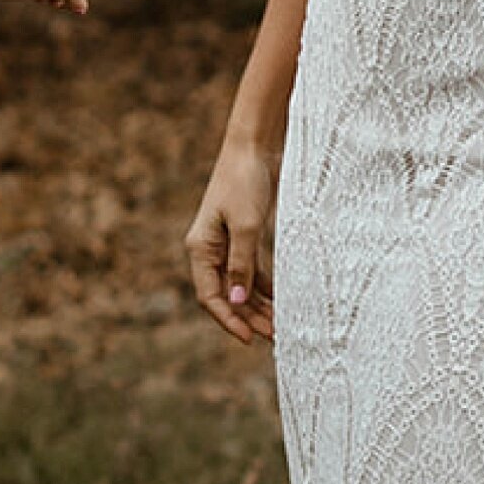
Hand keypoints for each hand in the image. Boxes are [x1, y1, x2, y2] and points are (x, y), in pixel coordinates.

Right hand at [186, 124, 277, 344]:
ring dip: (260, 306)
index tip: (250, 338)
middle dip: (249, 318)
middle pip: (227, 296)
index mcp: (201, 248)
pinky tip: (283, 302)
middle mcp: (211, 250)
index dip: (228, 320)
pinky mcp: (245, 237)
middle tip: (276, 336)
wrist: (255, 145)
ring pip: (242, 286)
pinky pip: (254, 272)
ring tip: (282, 324)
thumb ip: (242, 265)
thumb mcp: (247, 226)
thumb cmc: (246, 181)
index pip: (210, 296)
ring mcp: (228, 245)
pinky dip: (267, 288)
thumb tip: (237, 301)